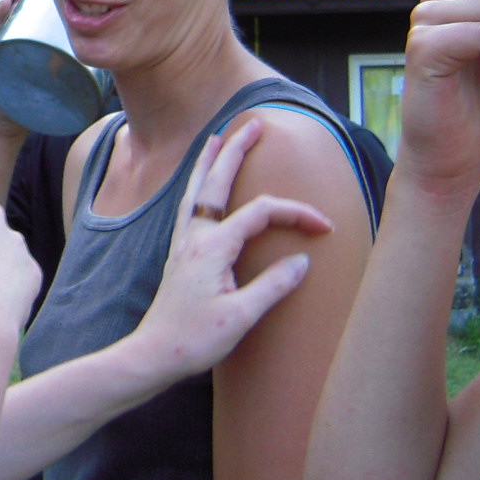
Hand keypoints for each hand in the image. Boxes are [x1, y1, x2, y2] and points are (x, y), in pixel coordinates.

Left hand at [123, 120, 325, 381]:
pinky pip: (189, 206)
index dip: (296, 214)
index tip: (325, 228)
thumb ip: (273, 286)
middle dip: (236, 151)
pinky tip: (200, 187)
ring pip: (197, 189)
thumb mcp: (242, 317)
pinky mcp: (179, 255)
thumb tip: (302, 260)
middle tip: (253, 125)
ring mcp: (183, 243)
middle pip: (217, 182)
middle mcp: (195, 237)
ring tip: (217, 138)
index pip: (261, 213)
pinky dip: (198, 186)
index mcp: (213, 247)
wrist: (153, 354)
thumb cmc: (195, 339)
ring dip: (210, 161)